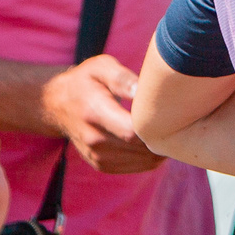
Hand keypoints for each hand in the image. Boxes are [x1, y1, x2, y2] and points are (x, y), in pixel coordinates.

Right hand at [43, 55, 162, 174]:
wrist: (56, 104)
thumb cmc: (85, 81)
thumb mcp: (100, 67)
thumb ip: (122, 77)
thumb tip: (142, 91)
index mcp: (94, 111)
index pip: (132, 131)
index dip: (156, 127)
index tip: (171, 115)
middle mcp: (93, 138)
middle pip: (140, 148)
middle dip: (162, 138)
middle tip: (178, 122)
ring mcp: (96, 155)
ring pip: (142, 161)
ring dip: (159, 149)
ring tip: (169, 130)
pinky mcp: (101, 164)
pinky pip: (135, 167)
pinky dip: (150, 157)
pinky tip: (156, 141)